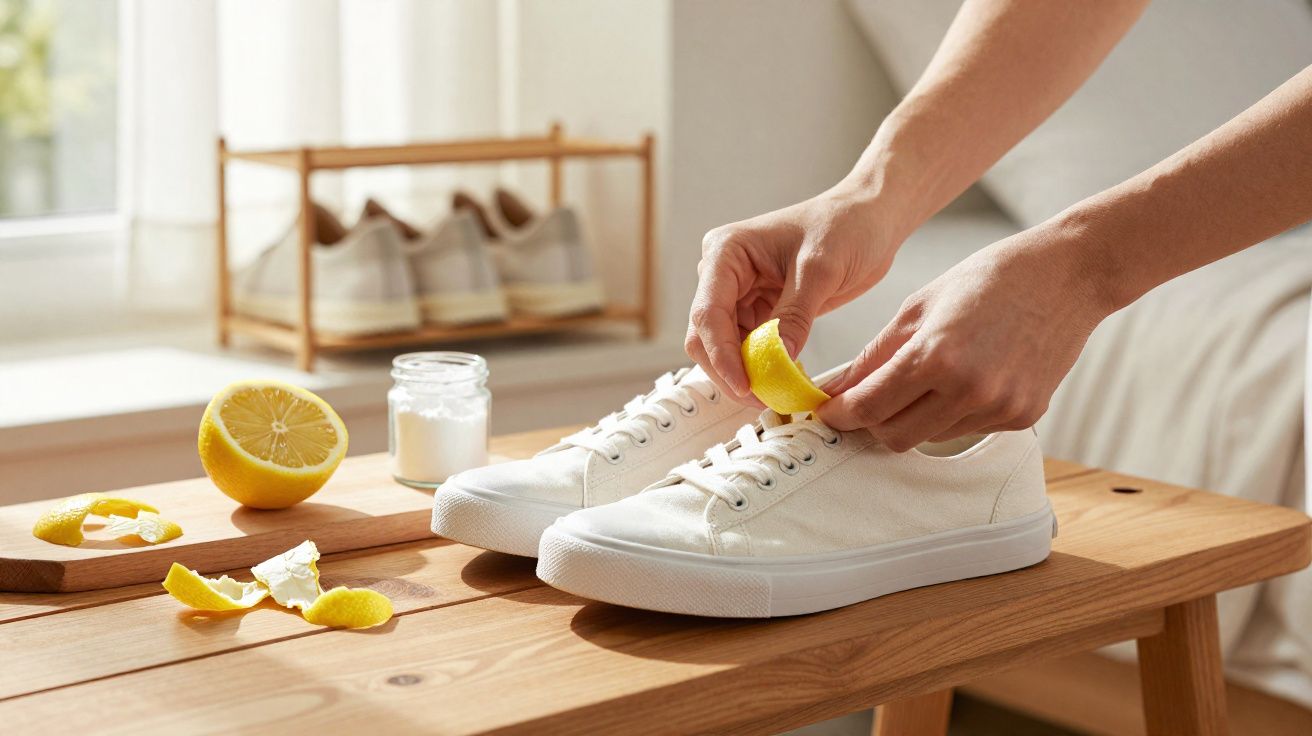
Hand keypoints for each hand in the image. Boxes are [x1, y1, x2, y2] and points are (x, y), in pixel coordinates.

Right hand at [686, 188, 904, 400]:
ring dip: (746, 372)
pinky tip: (784, 377)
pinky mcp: (759, 309)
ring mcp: (739, 293)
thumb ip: (795, 316)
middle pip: (706, 336)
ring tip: (778, 392)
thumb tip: (777, 361)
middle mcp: (723, 274)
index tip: (745, 387)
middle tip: (763, 398)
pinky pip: (749, 347)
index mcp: (726, 252)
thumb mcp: (821, 270)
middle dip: (730, 369)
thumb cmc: (845, 226)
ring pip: (725, 347)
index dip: (721, 355)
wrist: (868, 219)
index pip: (708, 313)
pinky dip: (762, 366)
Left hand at [815, 226, 1113, 449]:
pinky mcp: (1022, 417)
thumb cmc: (992, 277)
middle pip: (894, 436)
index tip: (828, 409)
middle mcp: (969, 390)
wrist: (1069, 274)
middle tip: (866, 398)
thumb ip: (876, 354)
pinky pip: (967, 429)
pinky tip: (965, 378)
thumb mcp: (920, 305)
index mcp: (936, 355)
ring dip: (913, 417)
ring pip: (930, 437)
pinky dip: (951, 413)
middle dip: (872, 422)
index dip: (840, 413)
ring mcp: (999, 408)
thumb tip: (838, 387)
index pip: (868, 407)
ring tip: (924, 378)